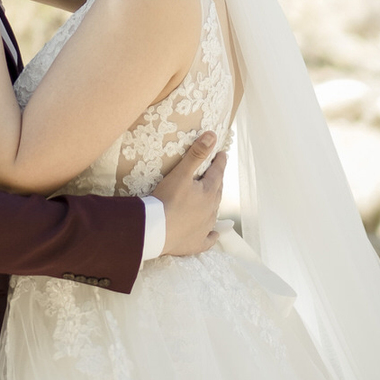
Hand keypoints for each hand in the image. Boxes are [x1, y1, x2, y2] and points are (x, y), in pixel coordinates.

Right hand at [151, 134, 224, 257]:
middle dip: (217, 181)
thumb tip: (212, 135)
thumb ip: (196, 154)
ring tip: (212, 198)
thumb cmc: (167, 200)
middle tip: (217, 173)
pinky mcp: (195, 243)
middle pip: (217, 193)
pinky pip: (208, 239)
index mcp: (208, 193)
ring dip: (213, 205)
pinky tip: (214, 234)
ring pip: (213, 213)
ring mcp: (204, 228)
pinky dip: (211, 235)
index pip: (217, 173)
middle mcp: (210, 211)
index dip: (220, 162)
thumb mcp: (181, 173)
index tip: (223, 154)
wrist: (155, 231)